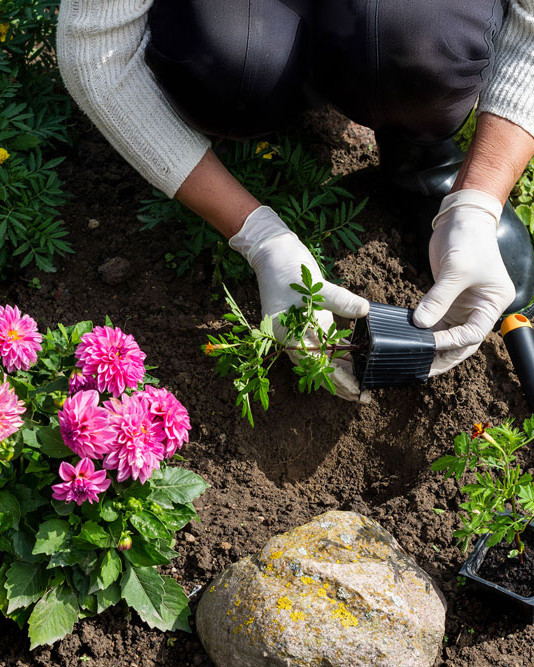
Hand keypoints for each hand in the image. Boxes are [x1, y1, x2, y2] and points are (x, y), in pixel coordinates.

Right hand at [229, 206, 369, 399]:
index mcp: (290, 336)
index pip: (317, 366)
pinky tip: (355, 362)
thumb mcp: (315, 286)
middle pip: (319, 370)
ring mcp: (302, 332)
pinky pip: (325, 346)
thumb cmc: (288, 269)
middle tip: (364, 396)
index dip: (338, 381)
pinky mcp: (310, 323)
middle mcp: (294, 339)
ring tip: (362, 385)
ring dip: (341, 372)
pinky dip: (339, 355)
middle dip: (342, 384)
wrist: (273, 252)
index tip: (357, 392)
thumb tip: (364, 310)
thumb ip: (340, 300)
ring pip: (323, 361)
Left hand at [413, 190, 514, 375]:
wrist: (462, 218)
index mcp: (493, 303)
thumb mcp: (455, 269)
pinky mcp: (447, 300)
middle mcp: (480, 308)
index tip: (430, 343)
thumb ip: (438, 298)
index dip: (452, 341)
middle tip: (423, 370)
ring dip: (432, 348)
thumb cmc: (468, 239)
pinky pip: (437, 323)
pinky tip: (412, 342)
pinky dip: (426, 333)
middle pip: (462, 341)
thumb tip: (420, 324)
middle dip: (444, 356)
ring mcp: (464, 306)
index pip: (473, 333)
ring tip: (415, 362)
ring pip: (448, 335)